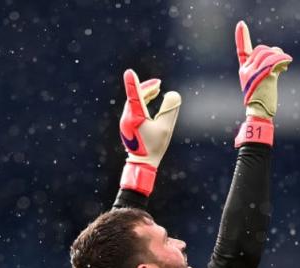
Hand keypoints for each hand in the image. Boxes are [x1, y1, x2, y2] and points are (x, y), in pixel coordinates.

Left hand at [118, 69, 180, 193]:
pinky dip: (142, 101)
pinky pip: (133, 108)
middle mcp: (127, 117)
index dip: (133, 83)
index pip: (134, 96)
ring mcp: (126, 121)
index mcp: (135, 117)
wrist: (143, 163)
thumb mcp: (166, 128)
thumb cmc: (155, 147)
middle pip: (135, 96)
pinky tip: (149, 100)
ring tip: (157, 89)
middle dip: (147, 88)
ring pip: (134, 102)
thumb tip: (173, 94)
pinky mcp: (128, 124)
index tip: (130, 72)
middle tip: (159, 84)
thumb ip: (170, 110)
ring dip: (145, 94)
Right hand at [235, 21, 291, 118]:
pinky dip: (282, 60)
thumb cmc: (263, 101)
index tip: (241, 24)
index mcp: (244, 70)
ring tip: (286, 63)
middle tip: (282, 60)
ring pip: (268, 54)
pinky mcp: (263, 76)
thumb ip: (266, 69)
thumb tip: (278, 59)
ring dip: (280, 56)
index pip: (242, 51)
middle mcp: (246, 70)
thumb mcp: (262, 82)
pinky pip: (274, 61)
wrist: (260, 113)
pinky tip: (287, 64)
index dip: (242, 37)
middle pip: (261, 50)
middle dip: (273, 52)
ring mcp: (253, 73)